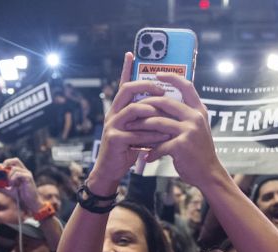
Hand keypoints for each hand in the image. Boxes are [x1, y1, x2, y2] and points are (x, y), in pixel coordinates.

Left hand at [1, 158, 41, 213]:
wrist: (29, 202)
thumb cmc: (21, 196)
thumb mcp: (8, 191)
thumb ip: (0, 187)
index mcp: (20, 172)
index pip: (11, 163)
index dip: (3, 163)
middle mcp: (24, 171)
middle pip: (15, 160)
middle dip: (6, 162)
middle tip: (0, 168)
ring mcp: (27, 174)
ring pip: (14, 168)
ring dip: (9, 175)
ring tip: (10, 183)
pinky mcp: (29, 177)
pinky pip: (18, 174)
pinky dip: (13, 178)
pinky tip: (14, 185)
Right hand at [88, 52, 169, 194]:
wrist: (111, 170)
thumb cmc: (127, 150)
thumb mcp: (138, 131)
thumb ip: (147, 119)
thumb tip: (166, 108)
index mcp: (119, 109)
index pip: (123, 85)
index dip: (125, 69)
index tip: (130, 54)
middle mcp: (113, 113)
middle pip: (126, 91)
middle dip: (145, 87)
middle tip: (162, 90)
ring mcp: (112, 126)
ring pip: (132, 111)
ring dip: (151, 112)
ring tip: (165, 115)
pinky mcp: (114, 140)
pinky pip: (135, 133)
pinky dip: (150, 135)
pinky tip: (162, 138)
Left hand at [125, 73, 223, 186]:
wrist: (209, 174)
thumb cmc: (199, 152)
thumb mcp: (197, 129)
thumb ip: (184, 116)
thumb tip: (164, 105)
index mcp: (198, 110)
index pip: (186, 86)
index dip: (172, 77)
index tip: (157, 74)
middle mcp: (195, 117)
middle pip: (165, 102)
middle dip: (145, 104)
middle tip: (132, 109)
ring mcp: (189, 130)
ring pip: (157, 121)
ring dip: (141, 126)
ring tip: (130, 130)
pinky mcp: (182, 145)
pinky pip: (159, 144)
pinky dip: (151, 151)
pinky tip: (146, 157)